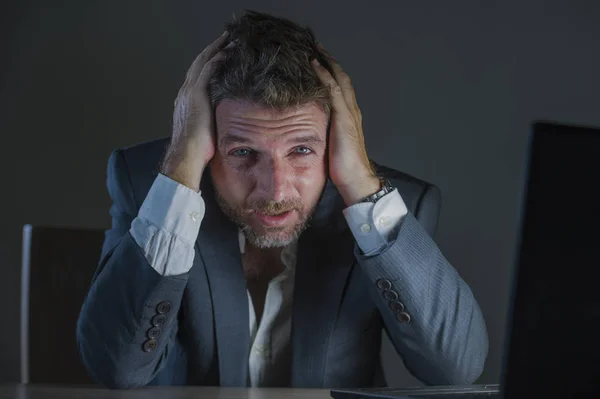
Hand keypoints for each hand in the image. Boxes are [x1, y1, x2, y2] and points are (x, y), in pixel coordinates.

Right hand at [161, 32, 233, 190]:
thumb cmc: (197, 150)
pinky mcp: (195, 94)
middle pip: (199, 64)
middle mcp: (185, 93)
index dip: (209, 63)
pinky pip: (207, 70)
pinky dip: (217, 58)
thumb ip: (212, 119)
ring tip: (229, 39)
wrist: (186, 155)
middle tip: (226, 38)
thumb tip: (227, 120)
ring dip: (216, 49)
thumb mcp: (205, 130)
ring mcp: (189, 92)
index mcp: (186, 101)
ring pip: (203, 62)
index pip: (198, 76)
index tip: (221, 54)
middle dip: (212, 49)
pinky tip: (228, 52)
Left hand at [311, 46, 380, 205]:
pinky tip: (314, 65)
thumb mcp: (333, 145)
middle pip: (342, 78)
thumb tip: (311, 131)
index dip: (332, 73)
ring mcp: (349, 113)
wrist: (356, 178)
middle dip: (330, 62)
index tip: (320, 60)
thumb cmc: (344, 168)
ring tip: (315, 50)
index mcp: (350, 117)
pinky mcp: (343, 117)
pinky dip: (324, 75)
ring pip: (339, 79)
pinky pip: (333, 90)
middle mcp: (352, 111)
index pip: (341, 89)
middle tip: (317, 47)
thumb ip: (327, 133)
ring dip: (327, 63)